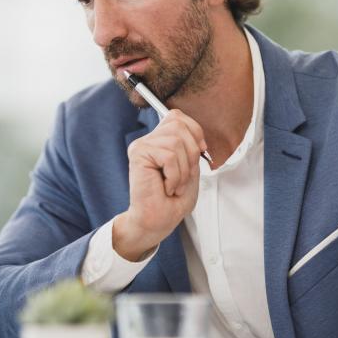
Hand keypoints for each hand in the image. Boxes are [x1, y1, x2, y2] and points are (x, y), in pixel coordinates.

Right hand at [112, 110, 206, 260]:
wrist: (157, 221)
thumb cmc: (172, 201)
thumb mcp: (190, 169)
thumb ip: (191, 147)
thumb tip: (196, 137)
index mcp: (159, 141)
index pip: (177, 116)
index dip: (194, 131)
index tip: (200, 153)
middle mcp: (148, 140)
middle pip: (179, 125)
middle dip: (191, 153)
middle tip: (183, 176)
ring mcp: (141, 146)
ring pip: (176, 142)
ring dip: (183, 169)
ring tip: (173, 185)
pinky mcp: (138, 154)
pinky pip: (169, 156)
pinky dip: (175, 175)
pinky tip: (166, 187)